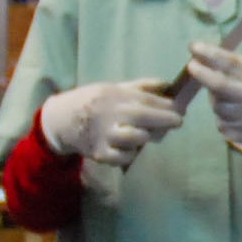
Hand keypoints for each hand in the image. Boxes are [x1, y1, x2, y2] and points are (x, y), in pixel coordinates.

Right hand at [38, 79, 184, 169]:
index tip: (180, 108)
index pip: (146, 99)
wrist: (61, 120)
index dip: (166, 105)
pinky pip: (125, 157)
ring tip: (151, 133)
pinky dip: (133, 153)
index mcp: (114, 95)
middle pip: (144, 117)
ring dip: (149, 136)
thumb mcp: (113, 87)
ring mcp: (104, 135)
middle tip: (178, 122)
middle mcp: (109, 114)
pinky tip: (132, 147)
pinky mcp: (100, 154)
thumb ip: (141, 86)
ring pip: (137, 139)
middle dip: (165, 120)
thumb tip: (168, 84)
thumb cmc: (93, 101)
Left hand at [184, 42, 241, 157]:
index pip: (230, 64)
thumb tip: (214, 62)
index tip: (193, 46)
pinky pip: (222, 124)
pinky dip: (224, 117)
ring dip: (217, 99)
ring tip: (231, 97)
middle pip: (217, 86)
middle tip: (192, 66)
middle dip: (201, 75)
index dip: (209, 54)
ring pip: (217, 106)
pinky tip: (237, 115)